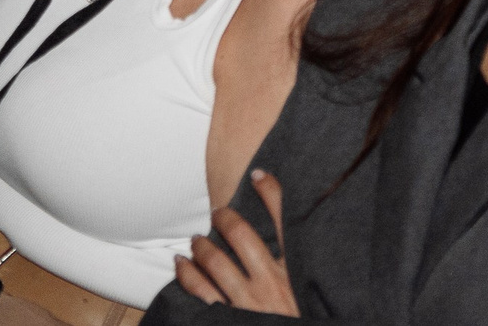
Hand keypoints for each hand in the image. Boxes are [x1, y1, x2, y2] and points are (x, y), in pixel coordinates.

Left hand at [173, 169, 298, 314]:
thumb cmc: (303, 315)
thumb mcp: (307, 284)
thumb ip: (296, 253)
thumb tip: (278, 209)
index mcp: (295, 271)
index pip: (284, 221)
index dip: (269, 192)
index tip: (257, 176)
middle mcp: (271, 283)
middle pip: (243, 237)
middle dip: (226, 219)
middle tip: (218, 214)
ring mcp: (247, 303)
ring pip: (217, 263)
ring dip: (202, 246)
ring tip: (196, 241)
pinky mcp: (229, 319)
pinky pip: (201, 294)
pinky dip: (187, 276)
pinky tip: (180, 266)